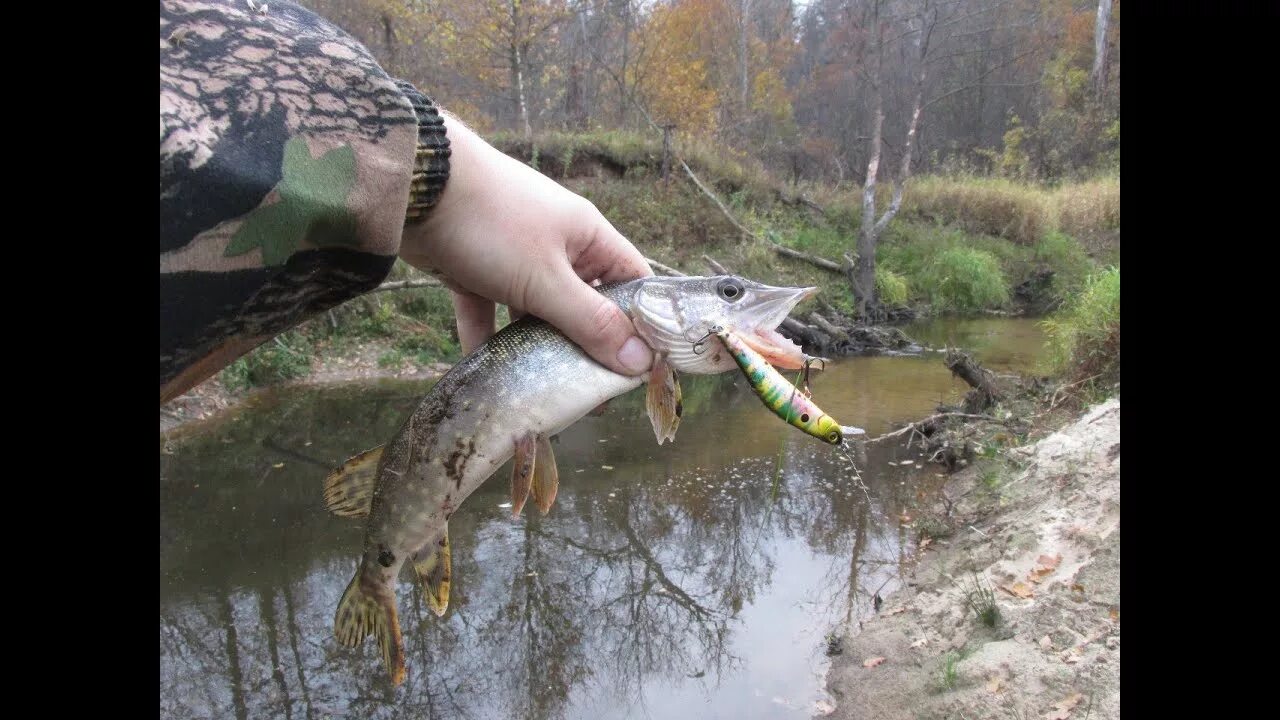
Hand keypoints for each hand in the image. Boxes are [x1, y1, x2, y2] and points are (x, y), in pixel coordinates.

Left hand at [399, 115, 654, 375]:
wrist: (412, 184)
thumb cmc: (492, 224)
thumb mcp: (546, 279)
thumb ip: (591, 322)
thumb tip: (641, 361)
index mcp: (586, 237)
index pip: (632, 282)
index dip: (643, 324)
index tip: (644, 370)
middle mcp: (556, 247)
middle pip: (585, 305)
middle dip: (586, 347)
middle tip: (590, 397)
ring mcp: (513, 257)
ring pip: (536, 313)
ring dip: (537, 349)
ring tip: (544, 394)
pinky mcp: (473, 268)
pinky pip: (489, 312)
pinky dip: (487, 340)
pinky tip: (486, 376)